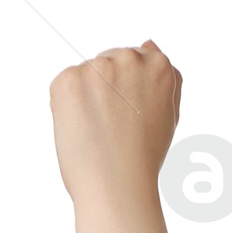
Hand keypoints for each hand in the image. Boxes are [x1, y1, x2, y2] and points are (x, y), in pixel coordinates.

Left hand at [49, 40, 181, 201]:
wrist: (117, 189)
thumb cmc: (142, 160)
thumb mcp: (168, 115)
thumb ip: (165, 78)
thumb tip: (148, 43)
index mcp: (159, 65)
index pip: (133, 62)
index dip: (126, 94)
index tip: (127, 119)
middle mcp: (130, 58)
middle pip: (108, 63)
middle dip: (105, 91)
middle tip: (111, 129)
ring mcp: (98, 67)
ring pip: (84, 75)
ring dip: (84, 99)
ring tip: (96, 132)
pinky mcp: (69, 79)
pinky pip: (63, 86)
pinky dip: (65, 107)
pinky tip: (80, 130)